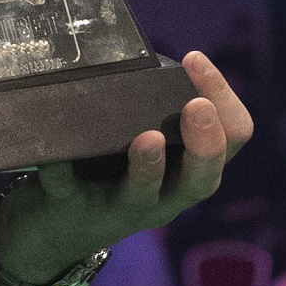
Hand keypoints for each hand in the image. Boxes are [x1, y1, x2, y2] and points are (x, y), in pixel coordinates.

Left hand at [0, 51, 251, 285]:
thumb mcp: (142, 142)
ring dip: (147, 168)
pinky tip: (53, 156)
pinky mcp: (72, 209)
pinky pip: (67, 192)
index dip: (223, 99)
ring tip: (147, 139)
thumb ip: (154, 111)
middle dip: (205, 144)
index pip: (232, 139)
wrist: (53, 230)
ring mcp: (119, 208)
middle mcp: (164, 196)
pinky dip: (60, 172)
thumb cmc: (108, 171)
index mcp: (188, 171)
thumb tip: (148, 54)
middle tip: (196, 108)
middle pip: (203, 180)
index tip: (194, 60)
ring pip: (145, 195)